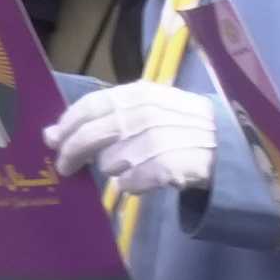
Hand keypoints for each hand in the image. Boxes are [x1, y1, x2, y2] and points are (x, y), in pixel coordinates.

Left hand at [45, 76, 218, 192]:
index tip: (54, 140)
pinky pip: (128, 183)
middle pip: (88, 137)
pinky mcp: (162, 168)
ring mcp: (153, 141)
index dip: (66, 125)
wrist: (230, 143)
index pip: (88, 107)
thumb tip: (49, 134)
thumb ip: (102, 116)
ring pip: (108, 163)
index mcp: (139, 94)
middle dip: (71, 155)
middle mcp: (143, 114)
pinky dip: (133, 185)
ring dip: (115, 167)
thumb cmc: (183, 124)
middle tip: (66, 168)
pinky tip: (148, 177)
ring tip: (135, 164)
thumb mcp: (149, 107)